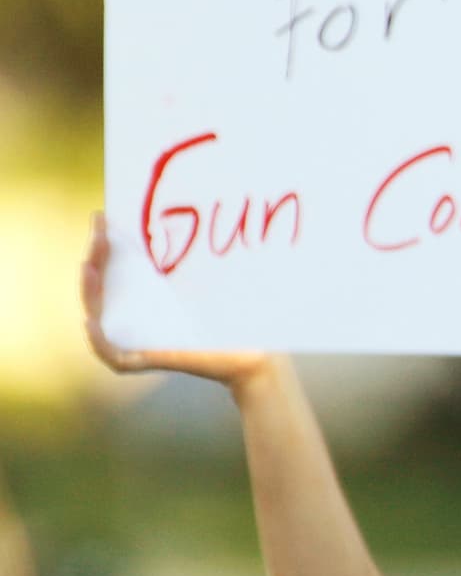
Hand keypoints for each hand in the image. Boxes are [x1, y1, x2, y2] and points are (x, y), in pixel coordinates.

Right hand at [79, 213, 272, 388]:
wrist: (256, 354)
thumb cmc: (236, 316)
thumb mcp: (208, 280)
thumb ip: (188, 258)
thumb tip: (183, 212)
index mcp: (147, 297)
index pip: (115, 270)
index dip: (105, 245)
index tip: (104, 217)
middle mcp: (136, 318)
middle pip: (104, 288)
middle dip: (97, 258)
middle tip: (100, 232)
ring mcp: (137, 342)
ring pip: (100, 317)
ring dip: (90, 292)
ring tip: (89, 267)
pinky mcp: (144, 362)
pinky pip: (111, 354)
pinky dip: (98, 340)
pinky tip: (91, 320)